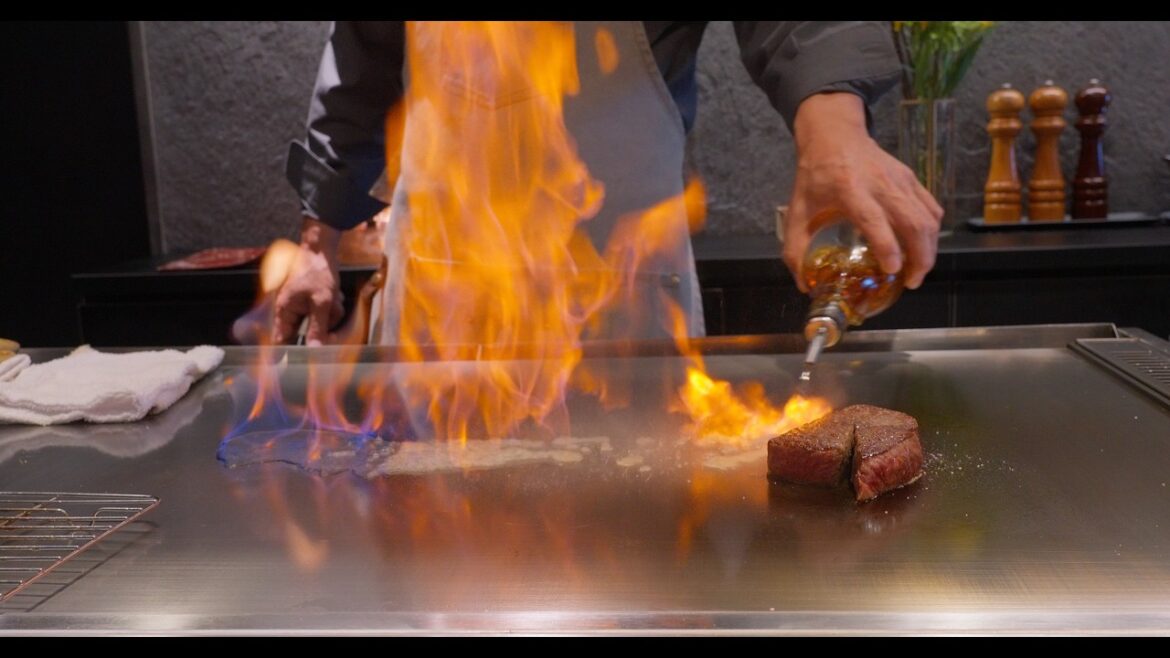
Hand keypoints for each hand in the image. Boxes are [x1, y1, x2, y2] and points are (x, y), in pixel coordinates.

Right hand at [272, 217, 343, 345]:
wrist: (320, 250)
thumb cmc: (316, 272)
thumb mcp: (321, 301)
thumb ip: (317, 327)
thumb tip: (314, 350)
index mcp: (285, 311)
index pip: (281, 340)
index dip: (287, 353)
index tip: (292, 367)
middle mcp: (292, 311)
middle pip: (309, 332)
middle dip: (325, 322)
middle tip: (331, 308)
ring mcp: (304, 307)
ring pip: (322, 323)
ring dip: (332, 311)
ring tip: (333, 296)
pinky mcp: (314, 302)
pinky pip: (327, 313)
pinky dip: (333, 305)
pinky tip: (335, 294)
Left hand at [784, 93, 943, 291]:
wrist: (834, 136)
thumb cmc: (815, 176)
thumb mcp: (797, 210)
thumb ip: (795, 249)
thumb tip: (804, 286)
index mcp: (850, 190)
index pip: (874, 220)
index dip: (888, 246)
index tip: (893, 270)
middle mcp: (881, 184)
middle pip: (912, 222)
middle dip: (920, 257)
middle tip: (911, 282)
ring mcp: (900, 180)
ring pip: (927, 217)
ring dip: (929, 248)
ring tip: (918, 271)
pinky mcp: (911, 178)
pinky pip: (931, 208)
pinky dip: (932, 232)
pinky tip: (922, 248)